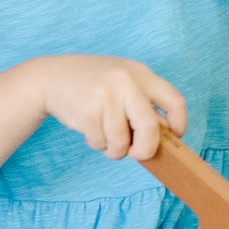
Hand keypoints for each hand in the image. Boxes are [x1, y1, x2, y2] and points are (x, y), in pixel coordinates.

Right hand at [39, 55, 186, 160]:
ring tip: (106, 140)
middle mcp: (126, 82)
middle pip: (150, 128)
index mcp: (141, 74)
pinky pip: (101, 142)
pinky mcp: (87, 112)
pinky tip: (90, 130)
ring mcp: (106, 96)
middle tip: (138, 154)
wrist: (51, 76)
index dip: (178, 125)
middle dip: (146, 149)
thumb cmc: (92, 84)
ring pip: (122, 141)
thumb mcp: (122, 81)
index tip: (170, 136)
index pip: (174, 102)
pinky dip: (97, 144)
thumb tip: (162, 138)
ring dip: (115, 150)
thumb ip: (142, 103)